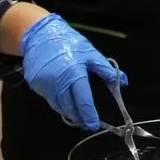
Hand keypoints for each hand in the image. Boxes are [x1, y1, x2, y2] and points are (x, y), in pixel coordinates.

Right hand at [20, 13, 127, 130]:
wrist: (41, 34)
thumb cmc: (70, 43)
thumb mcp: (90, 53)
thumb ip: (106, 70)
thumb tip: (124, 82)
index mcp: (74, 74)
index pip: (83, 100)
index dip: (89, 114)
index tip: (94, 125)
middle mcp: (57, 83)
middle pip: (69, 108)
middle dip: (79, 117)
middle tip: (87, 123)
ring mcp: (44, 85)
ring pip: (58, 106)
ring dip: (69, 112)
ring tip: (78, 116)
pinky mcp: (35, 85)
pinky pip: (49, 99)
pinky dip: (58, 102)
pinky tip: (65, 102)